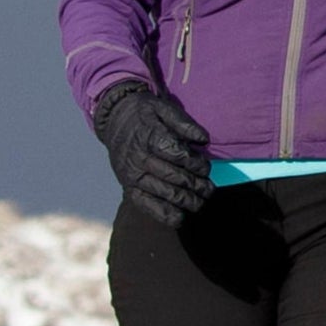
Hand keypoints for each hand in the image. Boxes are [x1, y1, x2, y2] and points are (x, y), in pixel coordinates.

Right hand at [92, 82, 213, 225]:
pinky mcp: (128, 188)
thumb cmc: (145, 115)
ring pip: (165, 194)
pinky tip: (181, 217)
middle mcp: (139, 158)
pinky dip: (165, 215)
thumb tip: (203, 140)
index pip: (178, 155)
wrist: (115, 120)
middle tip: (210, 189)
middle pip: (175, 177)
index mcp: (149, 137)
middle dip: (197, 185)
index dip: (197, 164)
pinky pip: (147, 206)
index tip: (206, 168)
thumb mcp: (163, 108)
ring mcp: (132, 175)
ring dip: (188, 201)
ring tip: (201, 201)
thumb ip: (184, 123)